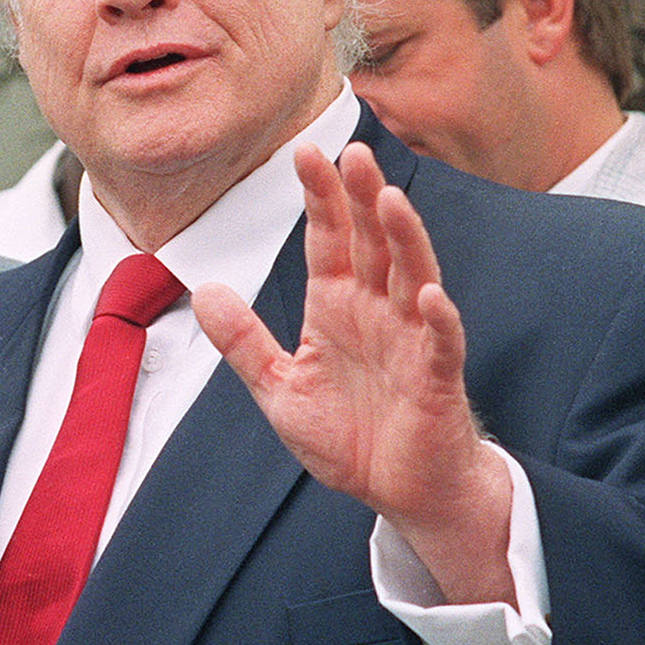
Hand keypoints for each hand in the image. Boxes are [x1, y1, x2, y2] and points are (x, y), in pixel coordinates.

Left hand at [193, 142, 513, 604]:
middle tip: (352, 151)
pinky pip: (440, 341)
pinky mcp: (436, 377)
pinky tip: (427, 294)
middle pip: (372, 242)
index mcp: (337, 306)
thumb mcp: (279, 389)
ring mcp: (411, 339)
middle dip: (361, 198)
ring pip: (412, 275)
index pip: (329, 240)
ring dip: (403, 238)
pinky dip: (436, 318)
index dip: (319, 198)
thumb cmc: (349, 437)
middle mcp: (377, 310)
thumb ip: (243, 341)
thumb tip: (204, 289)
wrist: (400, 493)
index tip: (302, 152)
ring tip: (389, 200)